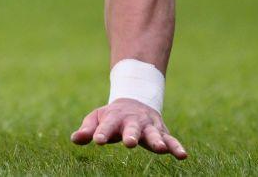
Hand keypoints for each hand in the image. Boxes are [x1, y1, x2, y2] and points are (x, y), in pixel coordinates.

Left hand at [70, 98, 186, 159]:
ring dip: (157, 141)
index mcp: (114, 118)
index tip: (97, 140)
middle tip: (129, 142)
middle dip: (131, 135)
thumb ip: (87, 129)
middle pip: (132, 129)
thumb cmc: (112, 116)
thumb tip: (75, 139)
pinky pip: (171, 140)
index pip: (107, 126)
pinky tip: (183, 155)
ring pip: (154, 134)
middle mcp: (133, 122)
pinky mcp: (162, 133)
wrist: (135, 101)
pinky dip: (177, 147)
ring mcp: (149, 127)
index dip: (102, 132)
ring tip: (161, 149)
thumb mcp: (97, 118)